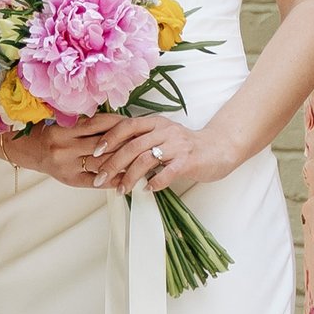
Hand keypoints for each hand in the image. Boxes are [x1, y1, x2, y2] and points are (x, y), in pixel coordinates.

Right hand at [10, 113, 132, 185]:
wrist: (28, 150)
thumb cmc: (49, 133)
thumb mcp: (64, 122)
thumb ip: (87, 123)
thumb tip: (120, 122)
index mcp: (64, 129)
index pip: (98, 124)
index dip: (118, 124)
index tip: (134, 124)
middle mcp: (65, 146)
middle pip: (102, 144)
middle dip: (125, 142)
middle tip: (144, 140)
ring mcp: (67, 165)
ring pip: (101, 162)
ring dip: (123, 161)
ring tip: (141, 158)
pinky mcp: (70, 180)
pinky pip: (96, 181)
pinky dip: (113, 179)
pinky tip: (127, 176)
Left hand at [99, 114, 229, 194]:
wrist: (219, 148)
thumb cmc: (185, 146)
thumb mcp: (161, 136)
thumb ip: (140, 141)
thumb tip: (110, 152)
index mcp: (155, 123)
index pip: (126, 125)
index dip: (108, 138)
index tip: (94, 152)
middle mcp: (164, 130)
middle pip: (132, 145)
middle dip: (112, 163)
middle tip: (99, 178)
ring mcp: (177, 145)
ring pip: (146, 159)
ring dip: (129, 176)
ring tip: (121, 190)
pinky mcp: (189, 160)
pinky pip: (167, 172)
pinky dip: (154, 182)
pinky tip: (146, 190)